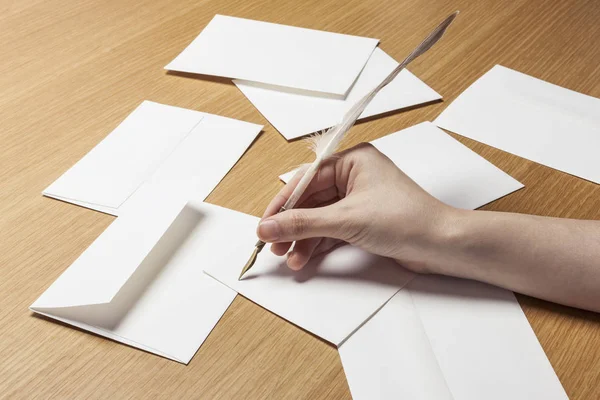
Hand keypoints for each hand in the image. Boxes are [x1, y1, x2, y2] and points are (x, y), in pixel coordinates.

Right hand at [257, 142, 457, 272]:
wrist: (442, 245)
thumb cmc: (406, 219)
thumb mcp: (346, 219)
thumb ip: (303, 224)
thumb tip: (267, 228)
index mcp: (353, 161)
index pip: (306, 179)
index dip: (283, 203)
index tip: (265, 224)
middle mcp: (355, 177)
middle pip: (310, 200)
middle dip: (291, 224)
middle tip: (273, 244)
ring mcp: (359, 200)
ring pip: (319, 217)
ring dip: (303, 238)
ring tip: (289, 258)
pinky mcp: (363, 221)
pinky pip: (331, 229)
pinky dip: (318, 244)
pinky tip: (304, 258)